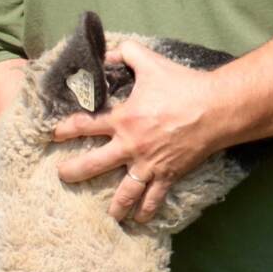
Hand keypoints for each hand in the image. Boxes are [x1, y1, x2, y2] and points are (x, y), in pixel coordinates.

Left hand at [50, 38, 238, 223]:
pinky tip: (139, 220)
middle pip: (94, 165)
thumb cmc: (183, 85)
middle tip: (62, 176)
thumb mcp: (151, 62)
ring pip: (124, 191)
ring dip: (114, 204)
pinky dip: (146, 211)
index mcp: (124, 119)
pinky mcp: (168, 175)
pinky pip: (154, 198)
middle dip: (74, 172)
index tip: (55, 135)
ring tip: (107, 213)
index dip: (66, 130)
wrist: (217, 108)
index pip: (85, 126)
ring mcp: (149, 165)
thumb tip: (108, 51)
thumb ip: (127, 54)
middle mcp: (131, 146)